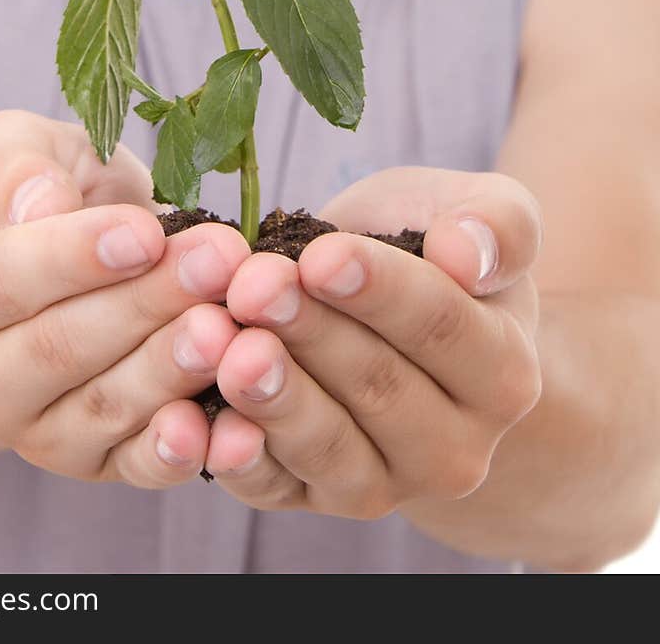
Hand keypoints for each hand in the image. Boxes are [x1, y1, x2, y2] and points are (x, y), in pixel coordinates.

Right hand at [0, 109, 250, 486]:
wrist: (78, 262)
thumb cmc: (51, 194)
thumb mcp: (22, 149)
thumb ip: (13, 166)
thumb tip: (41, 205)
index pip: (2, 281)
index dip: (75, 258)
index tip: (145, 233)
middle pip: (60, 348)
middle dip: (146, 304)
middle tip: (220, 263)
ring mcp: (36, 434)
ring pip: (106, 408)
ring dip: (174, 369)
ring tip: (233, 328)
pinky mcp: (100, 464)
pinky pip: (142, 466)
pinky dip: (188, 449)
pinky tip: (230, 424)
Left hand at [202, 166, 542, 515]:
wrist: (390, 314)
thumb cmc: (431, 250)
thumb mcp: (478, 213)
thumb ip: (498, 224)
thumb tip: (469, 254)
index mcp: (503, 373)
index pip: (442, 328)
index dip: (380, 291)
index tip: (322, 256)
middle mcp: (456, 448)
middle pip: (378, 387)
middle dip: (309, 332)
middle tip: (252, 286)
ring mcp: (385, 483)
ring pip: (327, 446)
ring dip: (273, 397)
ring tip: (226, 346)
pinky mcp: (312, 499)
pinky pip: (274, 488)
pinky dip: (238, 461)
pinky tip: (208, 426)